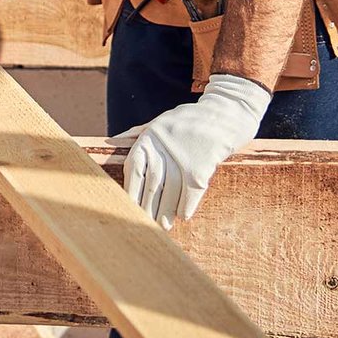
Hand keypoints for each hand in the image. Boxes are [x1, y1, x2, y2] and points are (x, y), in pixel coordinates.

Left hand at [112, 74, 269, 229]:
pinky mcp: (203, 164)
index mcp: (151, 135)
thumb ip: (137, 132)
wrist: (226, 111)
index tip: (127, 207)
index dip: (131, 190)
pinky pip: (192, 190)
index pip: (133, 168)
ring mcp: (184, 154)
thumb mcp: (162, 120)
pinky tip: (183, 216)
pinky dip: (187, 205)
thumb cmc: (191, 119)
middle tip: (144, 225)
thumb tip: (111, 141)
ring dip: (166, 211)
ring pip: (171, 190)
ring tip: (162, 226)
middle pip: (152, 183)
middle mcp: (164, 145)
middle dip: (147, 207)